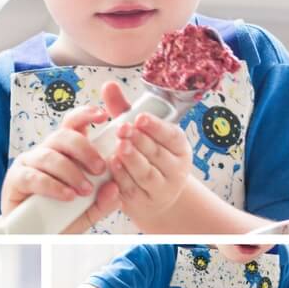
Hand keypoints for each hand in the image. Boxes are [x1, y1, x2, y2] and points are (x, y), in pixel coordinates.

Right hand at [1, 103, 113, 214]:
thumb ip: (102, 202)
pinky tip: (67, 195)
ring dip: (71, 171)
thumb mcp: (87, 213)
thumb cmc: (58, 220)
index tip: (104, 116)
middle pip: (63, 136)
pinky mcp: (15, 180)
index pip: (73, 125)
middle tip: (100, 168)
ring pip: (49, 155)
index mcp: (63, 153)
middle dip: (84, 149)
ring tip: (84, 190)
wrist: (31, 238)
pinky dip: (53, 185)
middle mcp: (45, 153)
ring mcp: (28, 164)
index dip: (86, 115)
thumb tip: (115, 188)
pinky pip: (34, 176)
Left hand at [100, 82, 192, 231]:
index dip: (156, 127)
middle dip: (140, 141)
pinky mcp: (145, 203)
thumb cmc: (145, 155)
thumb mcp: (139, 132)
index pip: (171, 135)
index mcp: (180, 147)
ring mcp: (162, 189)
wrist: (155, 195)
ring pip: (147, 174)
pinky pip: (134, 190)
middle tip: (123, 130)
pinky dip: (123, 178)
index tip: (140, 118)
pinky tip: (112, 167)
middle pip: (158, 154)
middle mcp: (176, 169)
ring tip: (120, 148)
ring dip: (133, 160)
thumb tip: (108, 85)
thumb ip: (123, 109)